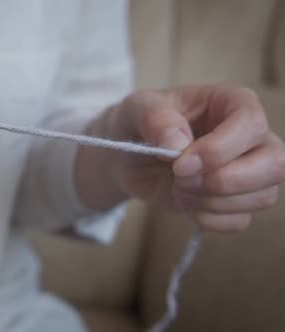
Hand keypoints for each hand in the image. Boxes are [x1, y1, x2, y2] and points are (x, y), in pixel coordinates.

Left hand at [76, 85, 284, 231]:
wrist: (126, 156)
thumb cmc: (137, 123)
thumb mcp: (136, 109)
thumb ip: (154, 119)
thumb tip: (177, 144)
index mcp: (233, 102)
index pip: (251, 125)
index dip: (219, 150)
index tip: (180, 164)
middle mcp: (250, 136)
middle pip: (274, 165)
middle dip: (223, 181)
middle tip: (179, 179)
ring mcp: (248, 170)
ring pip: (261, 196)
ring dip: (211, 202)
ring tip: (177, 189)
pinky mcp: (235, 200)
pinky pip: (240, 221)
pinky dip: (208, 219)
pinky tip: (185, 203)